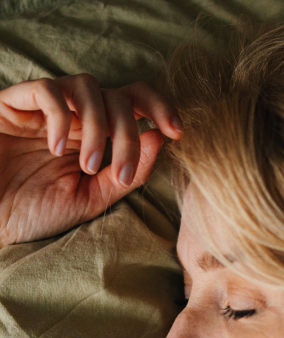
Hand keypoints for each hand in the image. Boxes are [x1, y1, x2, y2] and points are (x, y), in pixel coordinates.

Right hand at [0, 74, 182, 244]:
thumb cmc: (37, 212)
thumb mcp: (92, 199)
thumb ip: (126, 173)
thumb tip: (160, 140)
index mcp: (96, 136)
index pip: (135, 103)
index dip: (159, 108)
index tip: (177, 132)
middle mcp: (74, 117)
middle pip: (118, 96)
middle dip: (129, 133)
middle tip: (121, 171)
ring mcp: (45, 108)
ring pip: (87, 87)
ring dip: (97, 126)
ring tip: (86, 166)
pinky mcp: (14, 104)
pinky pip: (47, 90)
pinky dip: (60, 116)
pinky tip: (55, 148)